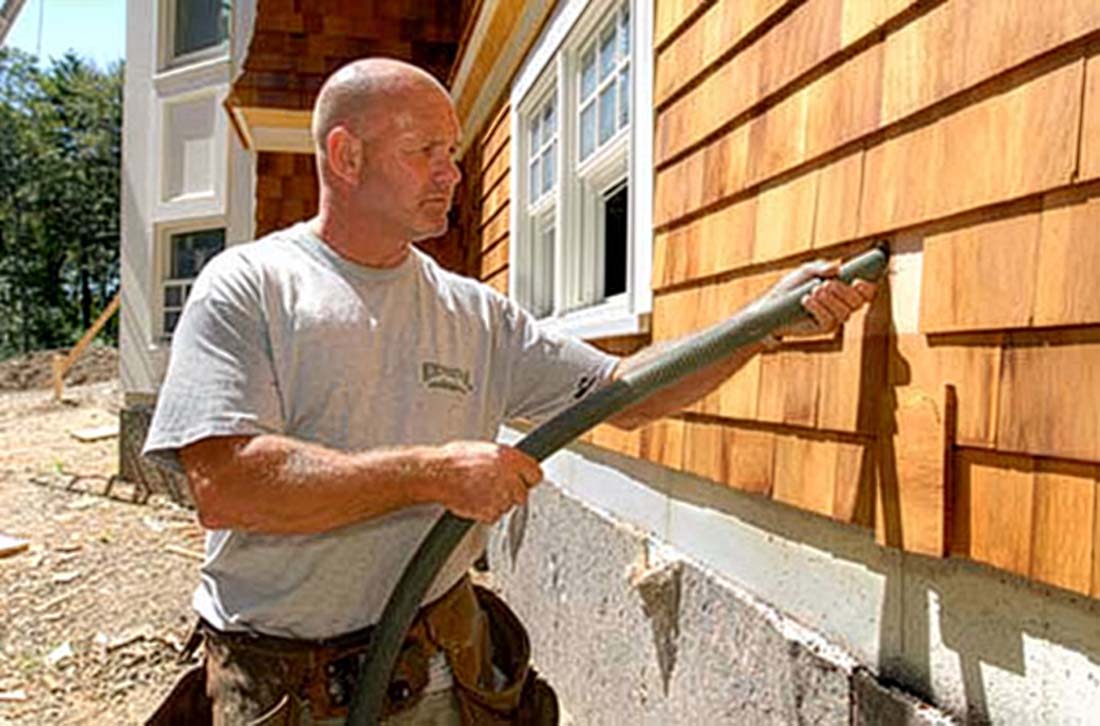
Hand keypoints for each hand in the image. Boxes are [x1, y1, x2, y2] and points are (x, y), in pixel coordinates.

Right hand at [427, 442, 542, 522]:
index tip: (523, 480)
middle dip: (511, 492)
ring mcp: (501, 496)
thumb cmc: (455, 459)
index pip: (536, 474)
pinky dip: (485, 512)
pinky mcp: (490, 512)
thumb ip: (505, 459)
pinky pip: (494, 516)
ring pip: (508, 506)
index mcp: (511, 459)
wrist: (437, 474)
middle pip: (523, 494)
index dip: (527, 478)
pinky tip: (474, 500)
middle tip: (495, 487)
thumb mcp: (486, 449)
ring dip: (497, 502)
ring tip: (479, 490)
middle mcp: (509, 478)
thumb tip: (514, 465)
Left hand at [765, 259, 876, 338]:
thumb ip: (820, 267)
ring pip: (844, 312)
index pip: (865, 293)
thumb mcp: (806, 272)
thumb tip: (835, 269)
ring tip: (814, 290)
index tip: (858, 281)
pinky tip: (807, 300)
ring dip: (831, 300)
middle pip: (857, 302)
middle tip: (827, 284)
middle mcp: (843, 306)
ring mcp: (834, 319)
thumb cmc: (793, 287)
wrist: (773, 305)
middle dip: (844, 292)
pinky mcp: (822, 328)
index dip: (867, 288)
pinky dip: (819, 308)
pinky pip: (829, 321)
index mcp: (844, 292)